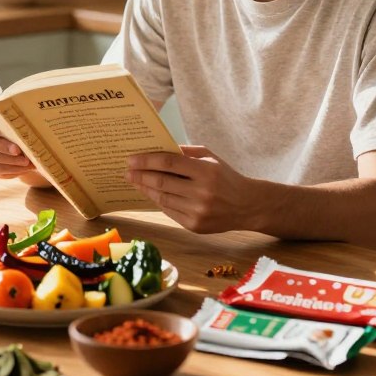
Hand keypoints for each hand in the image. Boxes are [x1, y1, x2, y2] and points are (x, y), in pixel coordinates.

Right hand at [0, 108, 32, 177]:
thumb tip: (30, 111)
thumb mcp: (16, 118)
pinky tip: (23, 167)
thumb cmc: (16, 125)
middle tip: (17, 150)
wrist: (18, 145)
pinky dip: (11, 169)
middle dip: (2, 146)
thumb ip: (16, 115)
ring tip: (26, 161)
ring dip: (9, 160)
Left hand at [125, 145, 261, 233]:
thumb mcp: (210, 158)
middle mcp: (202, 193)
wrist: (248, 206)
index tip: (131, 159)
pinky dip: (157, 201)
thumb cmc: (226, 177)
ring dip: (145, 189)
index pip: (168, 163)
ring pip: (162, 198)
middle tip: (127, 171)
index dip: (146, 160)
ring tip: (134, 181)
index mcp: (206, 172)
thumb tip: (157, 149)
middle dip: (140, 175)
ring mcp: (198, 212)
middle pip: (161, 182)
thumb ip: (185, 152)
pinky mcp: (195, 226)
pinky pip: (169, 211)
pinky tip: (150, 193)